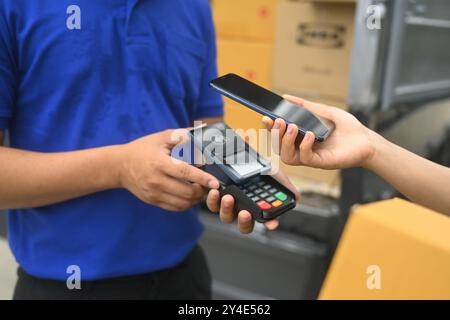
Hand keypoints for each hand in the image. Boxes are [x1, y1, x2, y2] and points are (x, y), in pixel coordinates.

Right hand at [118, 129, 218, 210]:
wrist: (119, 166)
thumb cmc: (142, 149)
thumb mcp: (160, 137)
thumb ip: (181, 135)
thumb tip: (200, 131)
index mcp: (159, 163)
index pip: (184, 173)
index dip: (202, 178)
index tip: (215, 182)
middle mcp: (156, 181)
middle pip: (186, 192)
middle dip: (202, 190)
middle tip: (209, 184)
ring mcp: (154, 193)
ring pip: (182, 203)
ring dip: (196, 199)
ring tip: (200, 189)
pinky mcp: (153, 201)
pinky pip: (175, 208)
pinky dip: (186, 204)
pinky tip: (190, 195)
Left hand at [205, 170, 299, 233]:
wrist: (234, 154)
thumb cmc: (256, 167)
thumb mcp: (272, 173)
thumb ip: (284, 185)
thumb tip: (296, 197)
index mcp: (258, 207)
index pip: (266, 221)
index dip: (270, 224)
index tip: (272, 224)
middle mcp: (243, 210)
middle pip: (244, 225)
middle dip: (244, 221)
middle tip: (245, 212)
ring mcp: (228, 206)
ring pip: (226, 217)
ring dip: (226, 209)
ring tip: (228, 197)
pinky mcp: (215, 198)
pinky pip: (212, 204)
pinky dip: (213, 199)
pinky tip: (215, 191)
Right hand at [262, 95, 376, 169]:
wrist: (367, 140)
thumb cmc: (348, 129)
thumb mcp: (324, 111)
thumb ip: (305, 106)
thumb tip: (286, 97)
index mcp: (301, 138)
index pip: (279, 136)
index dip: (270, 129)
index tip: (266, 118)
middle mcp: (303, 149)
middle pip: (279, 147)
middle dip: (275, 134)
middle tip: (279, 121)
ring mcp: (311, 157)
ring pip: (287, 156)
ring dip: (286, 141)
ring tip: (293, 127)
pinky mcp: (321, 162)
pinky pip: (305, 158)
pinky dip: (304, 146)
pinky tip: (310, 134)